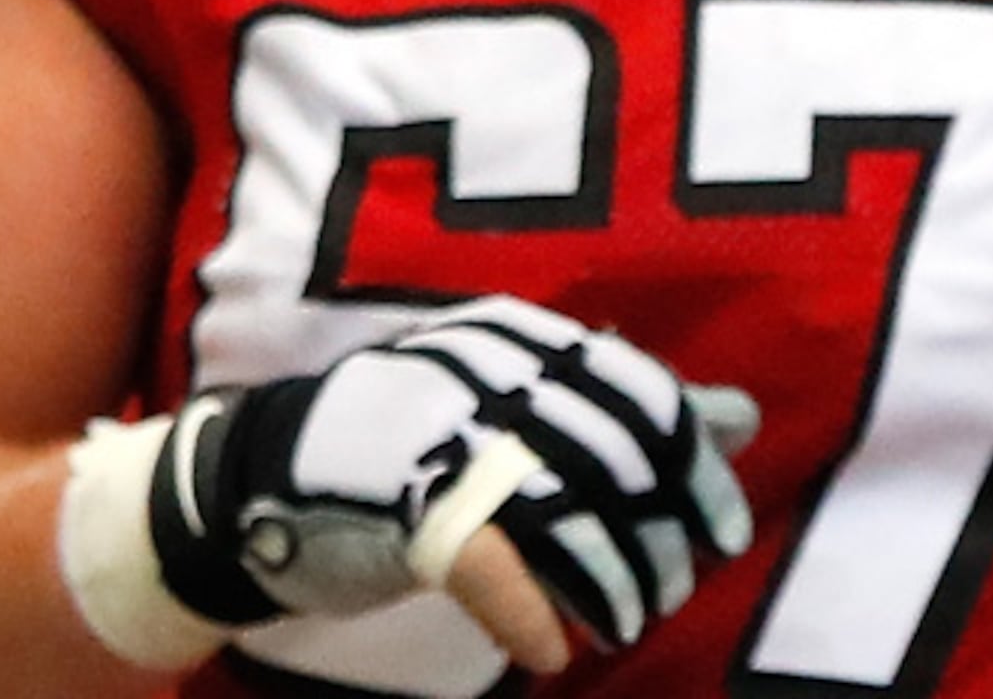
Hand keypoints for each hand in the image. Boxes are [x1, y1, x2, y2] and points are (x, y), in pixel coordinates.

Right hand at [78, 296, 755, 672]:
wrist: (251, 478)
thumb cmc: (405, 441)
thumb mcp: (517, 403)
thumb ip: (626, 409)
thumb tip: (741, 415)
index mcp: (521, 341)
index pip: (644, 397)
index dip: (694, 471)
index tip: (724, 529)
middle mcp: (489, 377)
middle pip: (616, 462)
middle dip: (662, 538)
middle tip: (673, 589)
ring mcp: (443, 440)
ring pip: (567, 518)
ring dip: (612, 585)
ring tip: (625, 623)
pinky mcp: (403, 509)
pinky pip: (495, 569)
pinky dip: (532, 617)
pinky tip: (553, 651)